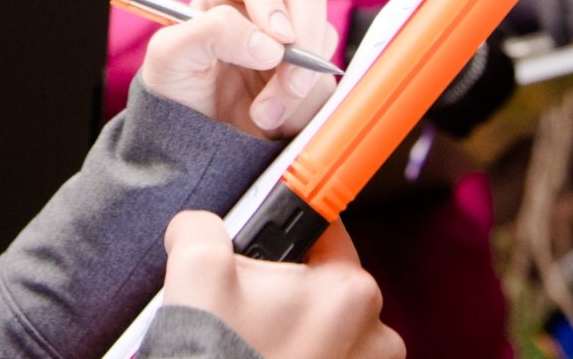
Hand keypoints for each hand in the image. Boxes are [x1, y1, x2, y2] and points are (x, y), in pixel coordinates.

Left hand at [138, 0, 339, 136]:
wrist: (190, 149)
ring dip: (298, 85)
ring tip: (261, 116)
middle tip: (288, 80)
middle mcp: (264, 15)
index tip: (275, 35)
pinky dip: (304, 109)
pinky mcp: (307, 82)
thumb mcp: (169, 57)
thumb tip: (268, 44)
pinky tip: (273, 125)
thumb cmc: (174, 93)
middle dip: (305, 39)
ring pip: (324, 41)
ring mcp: (291, 48)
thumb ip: (210, 33)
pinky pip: (326, 85)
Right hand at [160, 211, 401, 358]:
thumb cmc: (218, 354)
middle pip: (326, 283)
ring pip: (329, 327)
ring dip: (298, 330)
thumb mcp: (197, 271)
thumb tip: (201, 225)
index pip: (326, 229)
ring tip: (253, 344)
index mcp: (349, 289)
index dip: (285, 233)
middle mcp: (376, 332)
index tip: (264, 243)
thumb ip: (203, 227)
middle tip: (243, 307)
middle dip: (287, 289)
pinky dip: (303, 358)